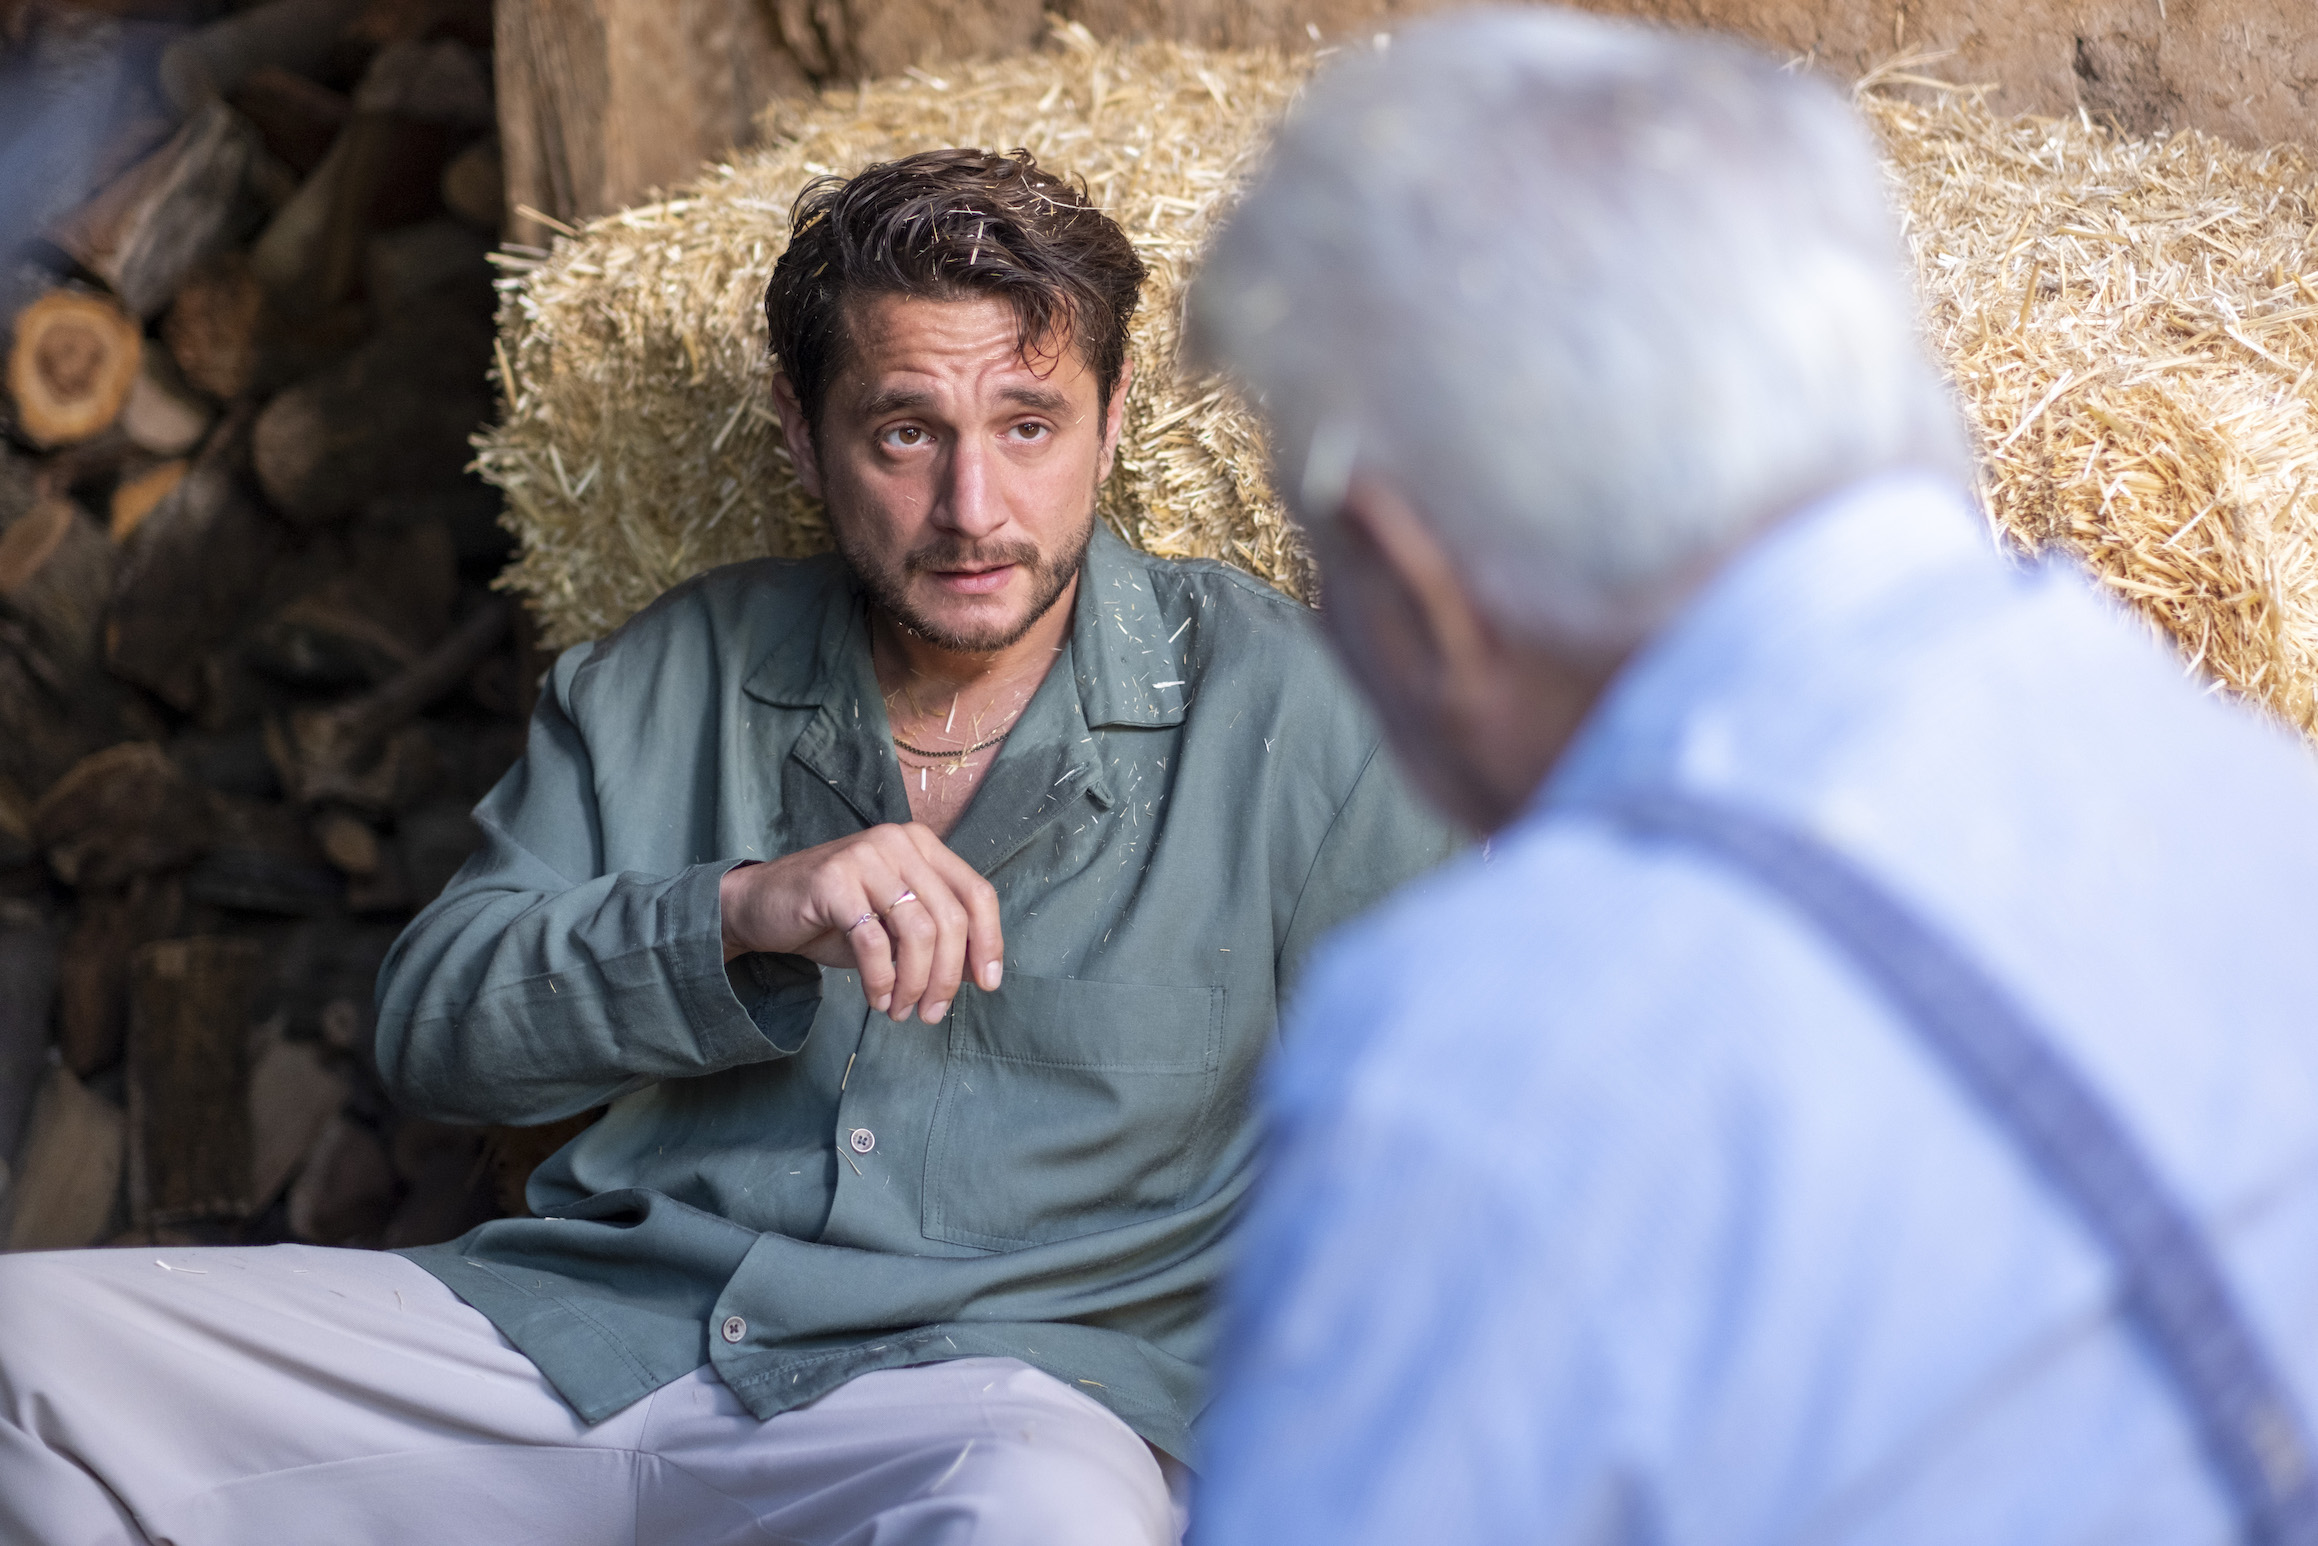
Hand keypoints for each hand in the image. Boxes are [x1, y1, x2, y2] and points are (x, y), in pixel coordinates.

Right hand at [719, 823, 1001, 1023]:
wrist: (761, 905)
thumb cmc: (835, 917)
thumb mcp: (895, 926)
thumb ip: (937, 939)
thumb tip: (981, 973)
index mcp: (922, 845)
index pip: (977, 894)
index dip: (989, 942)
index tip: (988, 984)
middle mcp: (898, 842)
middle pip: (951, 918)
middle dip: (948, 977)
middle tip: (932, 1013)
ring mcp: (866, 856)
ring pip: (918, 932)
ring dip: (915, 984)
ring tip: (902, 1011)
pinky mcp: (833, 880)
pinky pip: (874, 941)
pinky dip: (881, 980)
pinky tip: (877, 998)